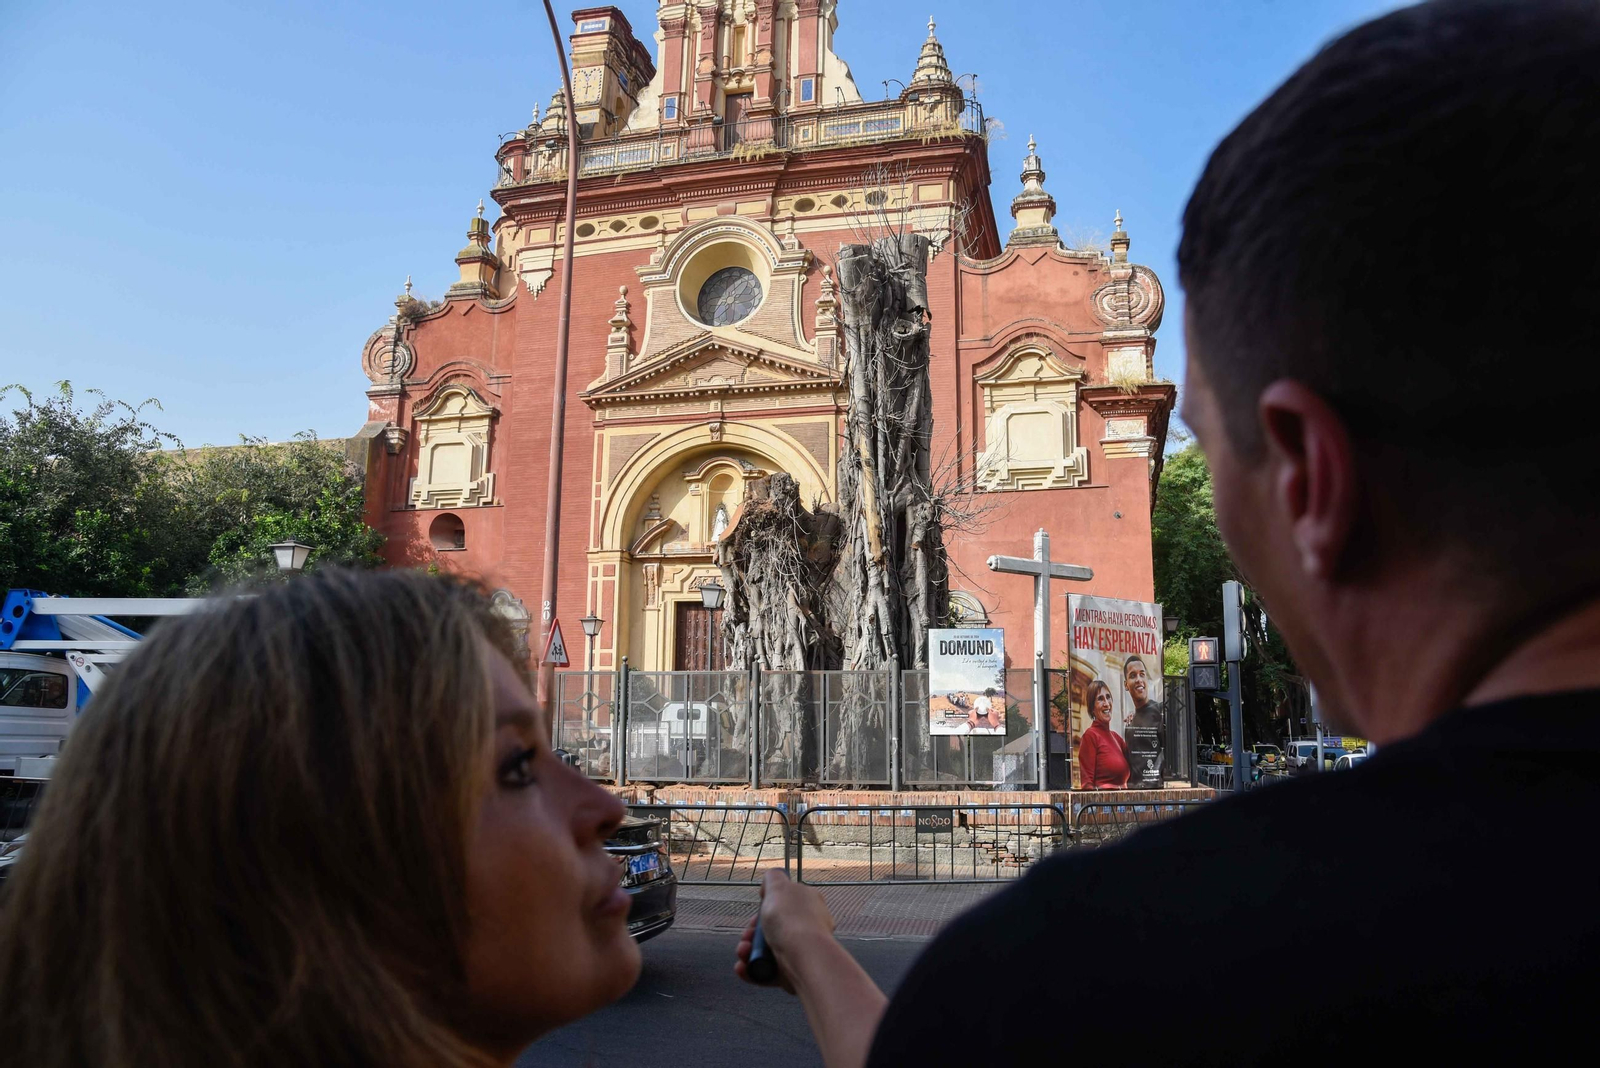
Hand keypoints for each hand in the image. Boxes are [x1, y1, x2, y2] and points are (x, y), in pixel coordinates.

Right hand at [735, 870, 834, 989]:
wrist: (803, 955)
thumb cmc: (791, 919)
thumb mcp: (778, 886)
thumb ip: (773, 878)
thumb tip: (768, 886)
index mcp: (808, 904)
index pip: (783, 904)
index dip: (764, 910)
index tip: (756, 916)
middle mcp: (806, 927)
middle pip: (771, 929)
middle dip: (751, 933)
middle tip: (747, 936)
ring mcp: (800, 951)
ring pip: (766, 950)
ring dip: (748, 951)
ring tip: (743, 952)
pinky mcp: (792, 972)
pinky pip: (767, 971)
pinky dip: (752, 970)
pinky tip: (743, 967)